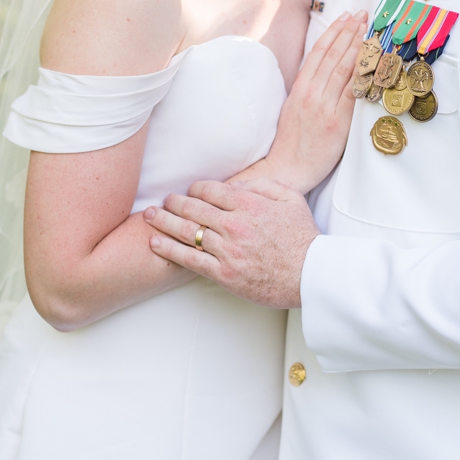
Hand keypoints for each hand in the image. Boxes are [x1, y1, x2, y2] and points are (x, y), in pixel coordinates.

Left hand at [144, 177, 318, 307]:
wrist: (310, 274)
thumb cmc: (303, 238)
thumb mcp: (292, 199)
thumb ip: (264, 185)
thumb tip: (237, 184)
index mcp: (250, 205)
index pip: (211, 190)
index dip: (196, 189)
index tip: (190, 192)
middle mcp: (235, 225)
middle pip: (193, 208)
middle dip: (174, 203)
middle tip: (163, 202)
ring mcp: (227, 250)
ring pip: (186, 232)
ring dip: (163, 222)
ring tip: (150, 217)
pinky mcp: (223, 273)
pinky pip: (189, 259)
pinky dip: (169, 250)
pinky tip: (155, 243)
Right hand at [250, 10, 366, 193]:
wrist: (286, 169)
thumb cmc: (291, 141)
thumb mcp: (293, 108)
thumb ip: (308, 88)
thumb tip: (325, 68)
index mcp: (299, 89)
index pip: (318, 53)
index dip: (333, 32)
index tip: (345, 17)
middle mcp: (311, 94)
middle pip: (333, 56)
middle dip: (349, 32)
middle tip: (363, 15)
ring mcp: (324, 108)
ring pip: (343, 70)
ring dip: (358, 47)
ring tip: (369, 30)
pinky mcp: (337, 122)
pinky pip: (353, 94)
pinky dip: (363, 75)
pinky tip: (374, 62)